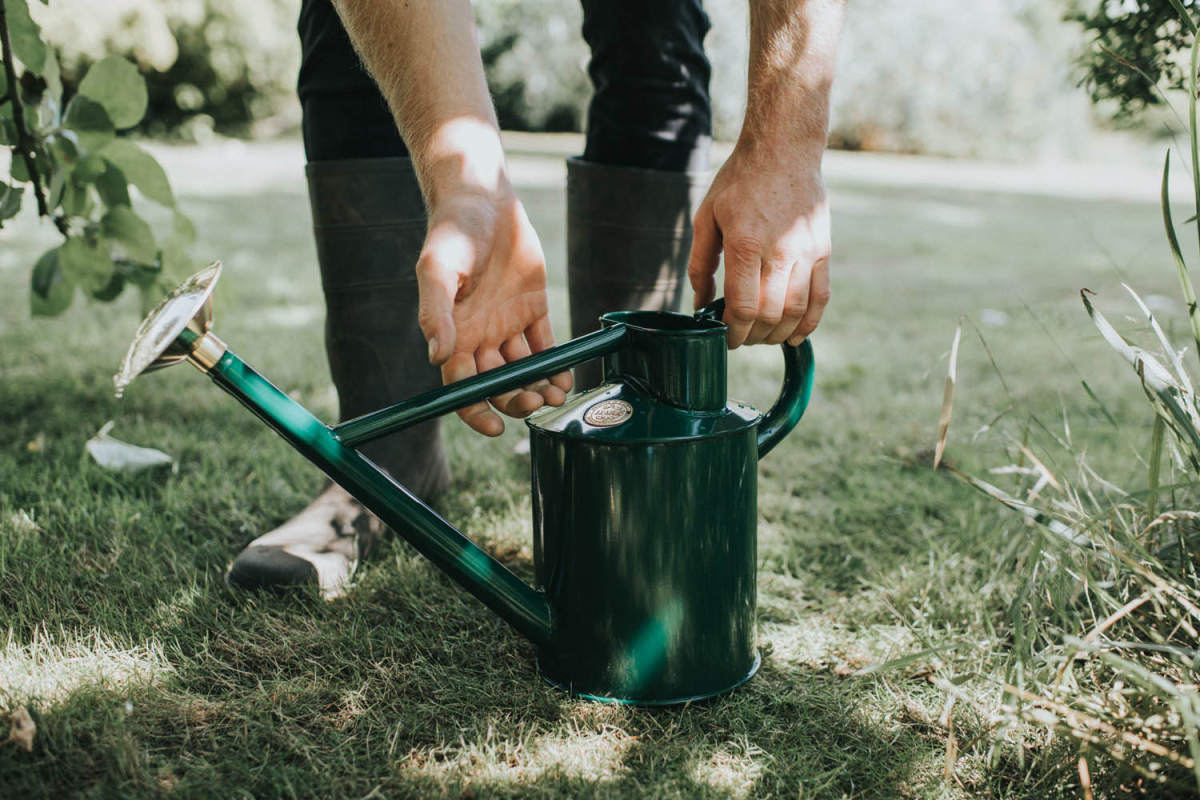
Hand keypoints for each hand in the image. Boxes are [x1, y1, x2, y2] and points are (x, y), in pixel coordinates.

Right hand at [416, 188, 572, 435]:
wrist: (483, 196)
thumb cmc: (452, 231)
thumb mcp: (437, 269)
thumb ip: (434, 313)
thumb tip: (437, 356)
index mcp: (453, 334)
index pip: (461, 386)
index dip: (475, 411)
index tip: (494, 427)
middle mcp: (479, 335)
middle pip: (497, 384)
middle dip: (516, 399)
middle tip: (538, 402)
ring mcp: (507, 324)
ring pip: (524, 369)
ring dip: (539, 387)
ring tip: (557, 395)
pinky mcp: (533, 308)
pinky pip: (546, 345)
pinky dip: (556, 365)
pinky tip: (566, 377)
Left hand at [687, 143, 831, 348]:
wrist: (784, 149)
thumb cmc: (739, 181)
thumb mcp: (707, 216)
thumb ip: (701, 263)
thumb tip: (701, 303)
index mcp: (744, 243)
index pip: (742, 306)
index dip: (732, 331)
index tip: (724, 336)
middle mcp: (779, 251)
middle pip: (769, 315)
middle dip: (752, 336)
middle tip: (740, 338)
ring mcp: (806, 252)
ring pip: (795, 311)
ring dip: (777, 334)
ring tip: (762, 337)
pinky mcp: (822, 250)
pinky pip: (821, 296)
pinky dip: (809, 322)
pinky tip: (795, 335)